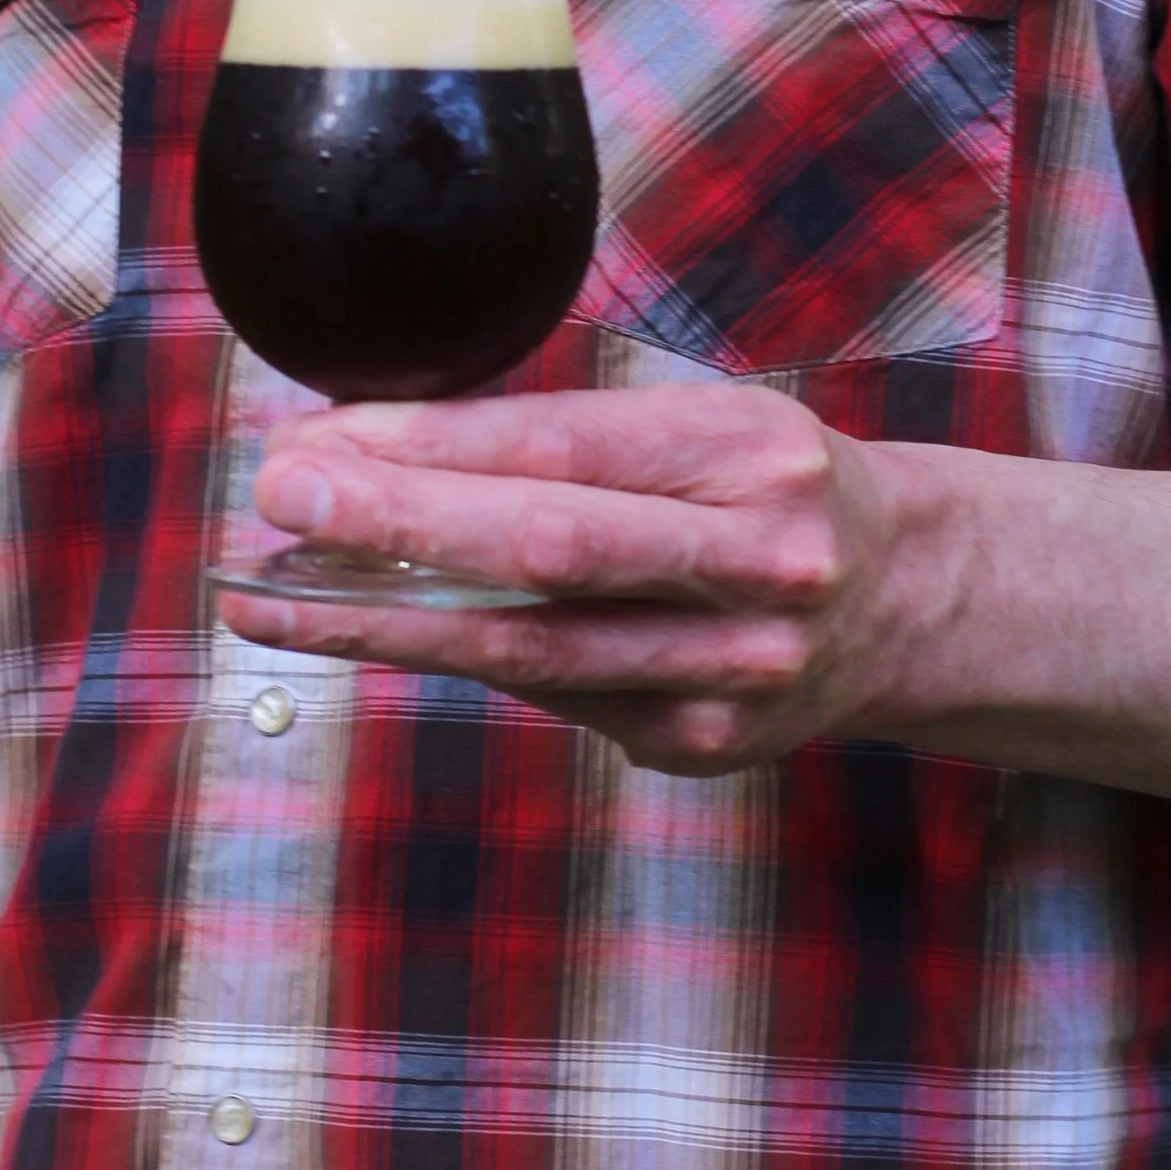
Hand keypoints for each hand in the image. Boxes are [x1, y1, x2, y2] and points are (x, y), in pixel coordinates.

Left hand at [227, 383, 921, 773]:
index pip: (561, 445)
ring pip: (528, 651)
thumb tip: (370, 441)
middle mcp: (753, 563)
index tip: (319, 437)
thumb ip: (562, 436)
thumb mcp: (697, 422)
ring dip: (382, 620)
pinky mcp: (699, 747)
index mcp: (748, 452)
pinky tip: (364, 633)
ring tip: (267, 596)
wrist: (903, 598)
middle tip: (277, 500)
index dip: (430, 444)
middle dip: (398, 524)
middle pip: (548, 548)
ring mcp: (731, 672)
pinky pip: (548, 696)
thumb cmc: (761, 485)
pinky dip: (448, 660)